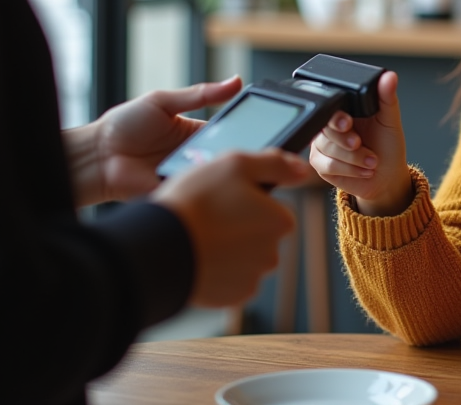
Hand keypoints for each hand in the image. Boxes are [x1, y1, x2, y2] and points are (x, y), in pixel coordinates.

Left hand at [64, 77, 243, 205]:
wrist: (95, 155)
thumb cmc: (123, 125)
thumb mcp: (163, 101)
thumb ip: (200, 94)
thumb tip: (236, 81)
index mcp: (198, 133)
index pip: (233, 132)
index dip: (249, 131)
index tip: (264, 127)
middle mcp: (197, 156)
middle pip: (229, 156)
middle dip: (240, 153)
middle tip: (247, 147)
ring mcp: (188, 176)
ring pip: (217, 177)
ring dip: (220, 170)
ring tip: (222, 161)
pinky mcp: (177, 193)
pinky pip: (197, 192)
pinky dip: (202, 187)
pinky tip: (205, 178)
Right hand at [153, 149, 308, 306]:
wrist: (158, 249)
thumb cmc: (196, 202)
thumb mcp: (236, 164)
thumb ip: (275, 164)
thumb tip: (302, 169)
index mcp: (280, 221)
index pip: (272, 210)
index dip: (248, 203)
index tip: (224, 202)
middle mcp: (273, 253)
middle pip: (260, 236)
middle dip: (239, 228)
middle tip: (208, 219)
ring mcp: (252, 278)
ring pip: (244, 259)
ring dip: (227, 251)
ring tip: (199, 238)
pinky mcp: (231, 297)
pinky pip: (229, 280)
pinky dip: (217, 271)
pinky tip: (198, 258)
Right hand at [309, 70, 413, 215]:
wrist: (387, 175)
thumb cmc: (387, 145)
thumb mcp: (390, 120)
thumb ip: (387, 98)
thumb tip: (389, 76)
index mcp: (344, 109)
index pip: (330, 106)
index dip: (336, 116)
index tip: (348, 123)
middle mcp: (330, 125)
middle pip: (325, 128)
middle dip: (346, 141)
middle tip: (360, 144)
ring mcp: (323, 144)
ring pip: (328, 149)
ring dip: (354, 158)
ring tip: (371, 160)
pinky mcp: (320, 163)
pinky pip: (328, 166)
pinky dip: (350, 169)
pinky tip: (363, 169)